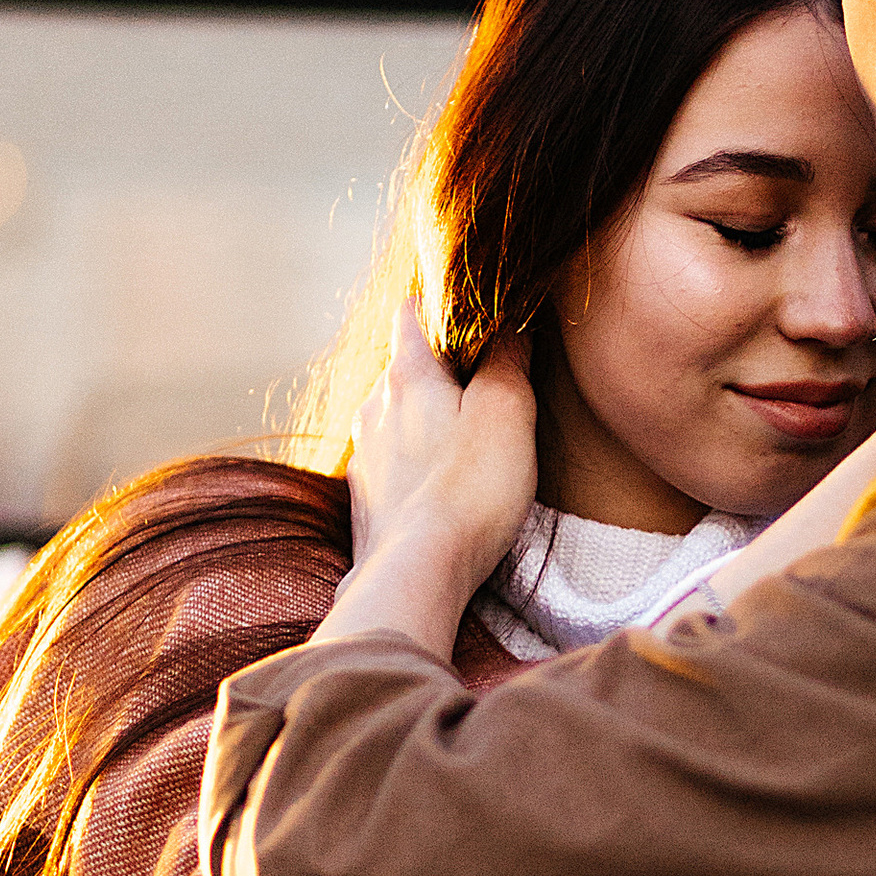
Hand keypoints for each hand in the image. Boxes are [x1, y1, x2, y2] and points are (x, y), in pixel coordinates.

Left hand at [315, 299, 537, 652]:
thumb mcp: (507, 411)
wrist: (416, 573)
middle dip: (441, 371)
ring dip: (427, 420)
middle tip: (485, 386)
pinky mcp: (366, 500)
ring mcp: (365, 455)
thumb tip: (510, 325)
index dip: (441, 302)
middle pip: (406, 367)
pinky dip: (414, 462)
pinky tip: (440, 486)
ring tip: (465, 442)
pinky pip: (392, 462)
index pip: (411, 310)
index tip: (472, 309)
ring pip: (396, 416)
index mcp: (407, 374)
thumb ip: (508, 360)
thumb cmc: (467, 490)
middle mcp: (375, 406)